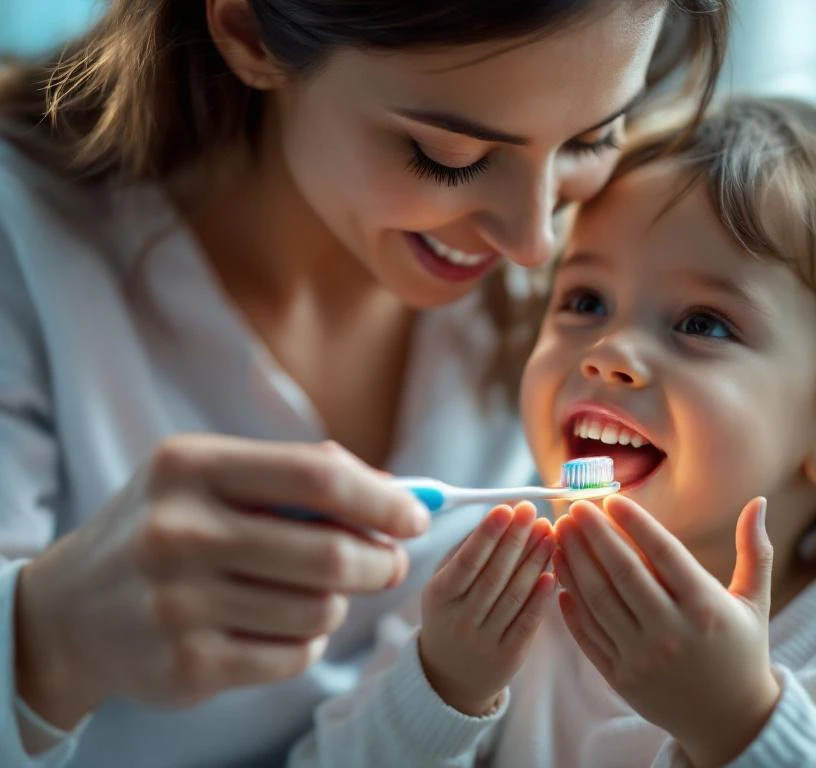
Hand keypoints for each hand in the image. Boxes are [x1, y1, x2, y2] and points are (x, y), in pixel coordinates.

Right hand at [15, 435, 428, 729]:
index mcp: (191, 468)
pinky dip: (305, 642)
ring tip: (315, 593)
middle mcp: (179, 533)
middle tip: (387, 564)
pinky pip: (294, 656)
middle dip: (380, 562)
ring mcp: (178, 606)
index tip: (416, 516)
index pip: (317, 476)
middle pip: (331, 553)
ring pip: (320, 610)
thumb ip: (297, 478)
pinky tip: (278, 626)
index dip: (382, 498)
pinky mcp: (185, 667)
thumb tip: (398, 498)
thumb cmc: (166, 529)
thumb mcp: (209, 478)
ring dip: (338, 604)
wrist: (70, 612)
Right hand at [419, 502, 554, 715]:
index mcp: (439, 597)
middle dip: (517, 540)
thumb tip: (499, 514)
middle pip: (495, 575)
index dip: (489, 534)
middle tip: (535, 513)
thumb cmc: (450, 613)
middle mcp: (460, 620)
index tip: (508, 508)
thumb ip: (467, 551)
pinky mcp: (507, 657)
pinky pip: (527, 622)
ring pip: (514, 595)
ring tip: (550, 534)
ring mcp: (484, 641)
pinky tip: (553, 573)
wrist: (449, 675)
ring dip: (535, 561)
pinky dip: (540, 597)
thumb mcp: (444, 585)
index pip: (468, 561)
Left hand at [554, 495, 779, 766]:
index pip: (665, 553)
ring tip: (561, 531)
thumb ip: (755, 551)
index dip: (636, 522)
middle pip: (623, 572)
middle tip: (575, 506)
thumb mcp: (754, 601)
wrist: (730, 721)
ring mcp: (642, 656)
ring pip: (598, 599)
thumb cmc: (743, 651)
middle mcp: (671, 632)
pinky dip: (571, 602)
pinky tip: (561, 572)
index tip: (612, 498)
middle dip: (595, 534)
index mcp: (706, 608)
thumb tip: (759, 500)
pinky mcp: (619, 676)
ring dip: (575, 561)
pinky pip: (587, 633)